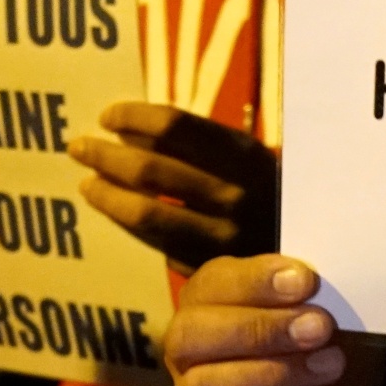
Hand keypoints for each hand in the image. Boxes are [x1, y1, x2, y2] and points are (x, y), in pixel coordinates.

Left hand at [71, 102, 277, 274]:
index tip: (107, 116)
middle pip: (151, 167)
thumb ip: (198, 145)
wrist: (306, 259)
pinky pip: (152, 241)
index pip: (175, 125)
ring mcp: (221, 236)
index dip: (133, 117)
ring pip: (144, 211)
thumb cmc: (266, 196)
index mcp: (246, 154)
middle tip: (78, 147)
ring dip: (106, 192)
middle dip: (106, 154)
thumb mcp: (246, 161)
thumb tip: (127, 127)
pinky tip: (111, 207)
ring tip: (86, 181)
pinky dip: (125, 220)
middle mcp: (235, 194)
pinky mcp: (208, 269)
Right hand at [168, 255, 384, 385]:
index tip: (306, 281)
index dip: (254, 281)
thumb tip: (311, 283)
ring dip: (273, 375)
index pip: (210, 285)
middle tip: (320, 327)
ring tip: (330, 365)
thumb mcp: (331, 316)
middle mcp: (189, 355)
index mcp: (210, 304)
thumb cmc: (328, 349)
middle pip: (189, 336)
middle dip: (257, 328)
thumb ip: (314, 297)